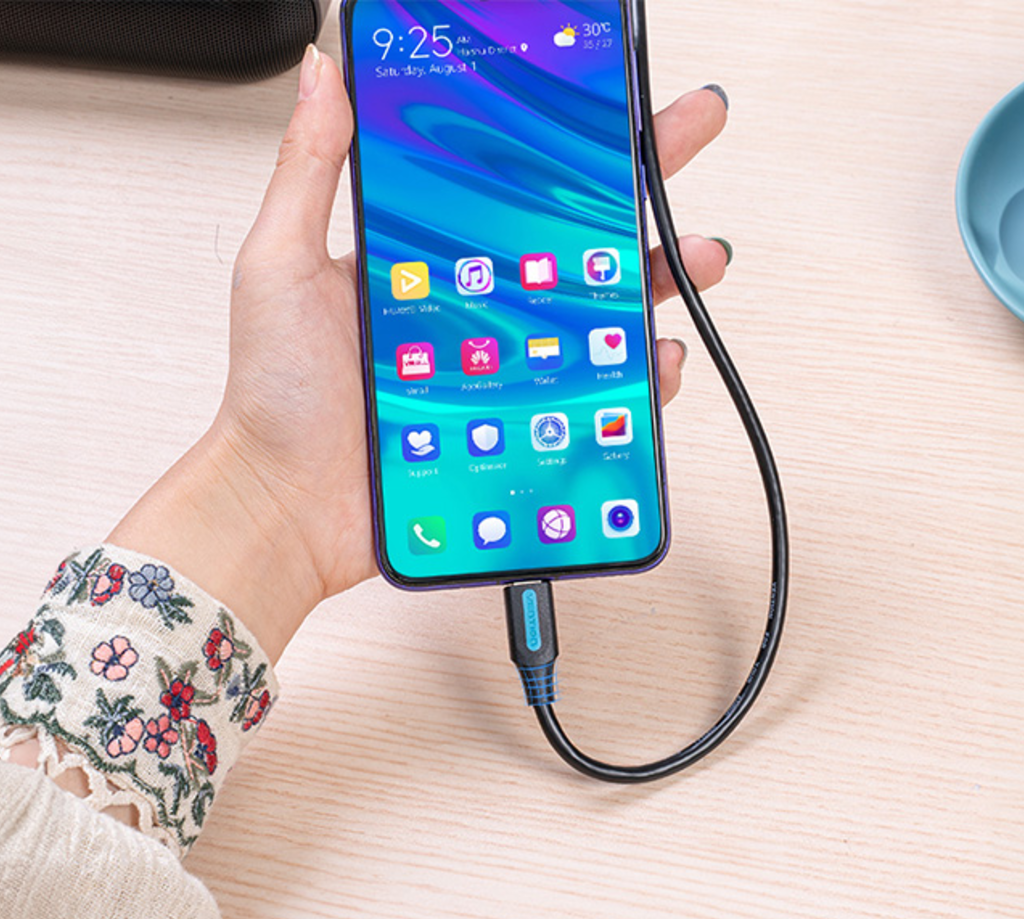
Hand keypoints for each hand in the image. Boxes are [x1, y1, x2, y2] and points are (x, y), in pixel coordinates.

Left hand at [108, 46, 729, 661]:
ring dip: (659, 279)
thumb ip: (310, 171)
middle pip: (570, 236)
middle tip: (689, 133)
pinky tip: (653, 359)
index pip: (508, 182)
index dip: (559, 138)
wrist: (288, 505)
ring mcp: (503, 365)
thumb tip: (326, 72)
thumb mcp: (281, 265)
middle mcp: (475, 304)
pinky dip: (635, 378)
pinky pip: (594, 395)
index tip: (605, 93)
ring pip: (599, 312)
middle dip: (640, 183)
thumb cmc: (275, 395)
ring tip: (697, 256)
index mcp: (427, 258)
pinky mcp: (519, 421)